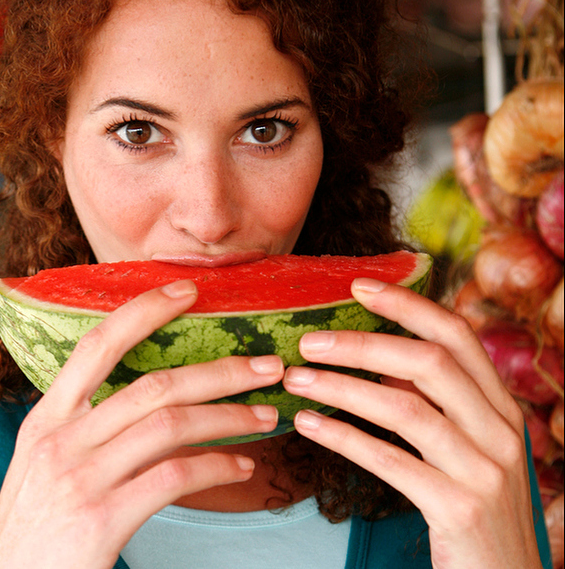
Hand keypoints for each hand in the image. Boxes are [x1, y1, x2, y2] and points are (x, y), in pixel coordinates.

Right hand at [0, 279, 283, 568]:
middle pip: (155, 385)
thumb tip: (155, 399)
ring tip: (266, 415)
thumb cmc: (33, 526)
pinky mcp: (100, 520)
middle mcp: (61, 438)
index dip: (145, 311)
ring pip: (173, 425)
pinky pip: (175, 477)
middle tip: (266, 364)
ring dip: (229, 417)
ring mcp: (80, 478)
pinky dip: (217, 466)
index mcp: (47, 417)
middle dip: (220, 370)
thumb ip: (88, 424)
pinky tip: (242, 467)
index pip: (98, 343)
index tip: (189, 291)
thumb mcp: (46, 461)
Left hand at [283, 278, 543, 568]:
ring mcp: (485, 470)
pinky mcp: (460, 508)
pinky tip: (308, 424)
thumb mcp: (465, 445)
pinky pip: (389, 461)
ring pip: (405, 407)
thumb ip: (432, 401)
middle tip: (308, 340)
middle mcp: (500, 429)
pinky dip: (343, 437)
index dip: (407, 304)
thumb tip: (374, 362)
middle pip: (428, 362)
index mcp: (499, 405)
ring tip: (296, 379)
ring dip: (341, 388)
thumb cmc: (473, 504)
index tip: (359, 286)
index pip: (456, 334)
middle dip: (362, 345)